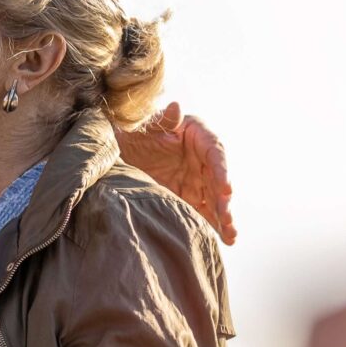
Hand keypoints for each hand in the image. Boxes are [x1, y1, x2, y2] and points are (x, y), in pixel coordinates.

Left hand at [117, 103, 235, 244]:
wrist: (114, 149)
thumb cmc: (132, 130)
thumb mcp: (143, 124)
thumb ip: (162, 119)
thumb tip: (177, 107)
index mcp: (196, 135)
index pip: (214, 152)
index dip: (222, 170)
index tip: (226, 188)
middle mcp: (201, 158)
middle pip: (217, 179)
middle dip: (223, 201)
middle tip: (227, 220)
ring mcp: (195, 178)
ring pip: (213, 198)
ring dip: (223, 217)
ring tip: (231, 237)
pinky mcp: (187, 195)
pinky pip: (202, 210)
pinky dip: (211, 224)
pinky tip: (222, 240)